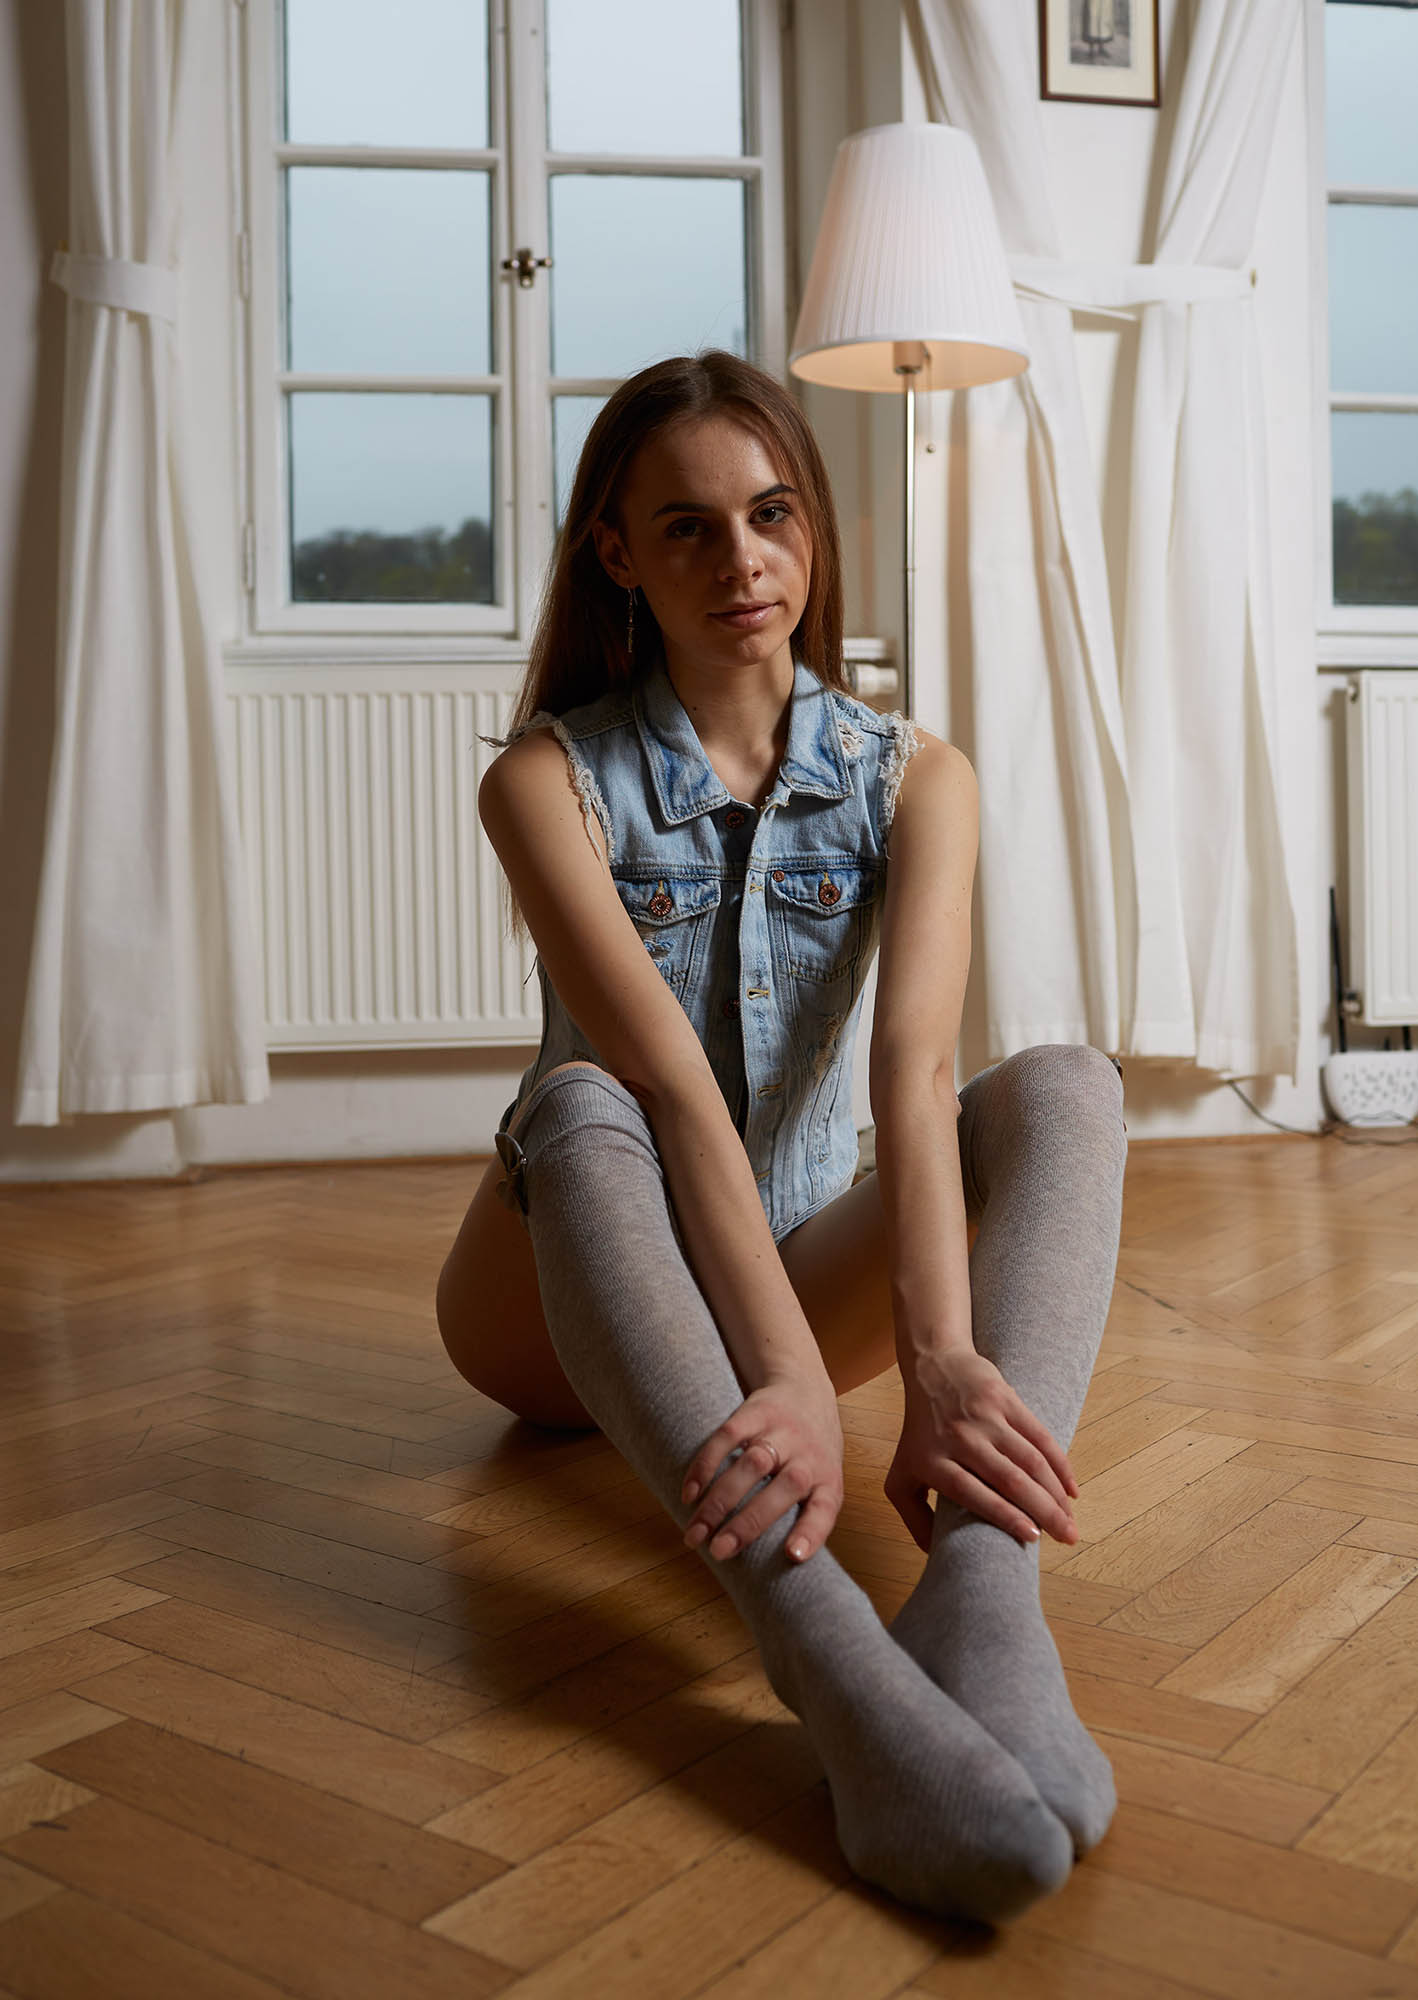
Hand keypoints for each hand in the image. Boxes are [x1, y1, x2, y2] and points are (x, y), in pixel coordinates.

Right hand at [679, 1375, 843, 1564]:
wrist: (804, 1387)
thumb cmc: (812, 1450)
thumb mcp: (823, 1479)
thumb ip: (804, 1515)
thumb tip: (774, 1565)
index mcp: (828, 1480)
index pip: (824, 1510)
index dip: (810, 1533)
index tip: (792, 1556)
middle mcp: (808, 1456)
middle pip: (780, 1491)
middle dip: (746, 1524)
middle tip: (718, 1551)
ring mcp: (781, 1432)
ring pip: (750, 1466)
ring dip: (719, 1501)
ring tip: (695, 1532)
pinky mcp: (755, 1413)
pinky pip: (727, 1437)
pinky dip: (705, 1466)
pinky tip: (690, 1492)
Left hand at [885, 1349, 1079, 1552]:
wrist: (931, 1367)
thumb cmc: (919, 1432)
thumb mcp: (900, 1475)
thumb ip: (913, 1517)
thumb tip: (937, 1555)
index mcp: (932, 1461)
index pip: (971, 1493)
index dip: (1004, 1516)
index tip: (1032, 1537)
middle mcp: (960, 1438)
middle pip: (1008, 1479)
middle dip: (1043, 1511)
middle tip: (1067, 1538)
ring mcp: (984, 1417)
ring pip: (1030, 1459)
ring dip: (1055, 1492)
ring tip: (1070, 1521)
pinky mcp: (1005, 1399)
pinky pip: (1039, 1435)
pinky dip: (1059, 1464)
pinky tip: (1071, 1490)